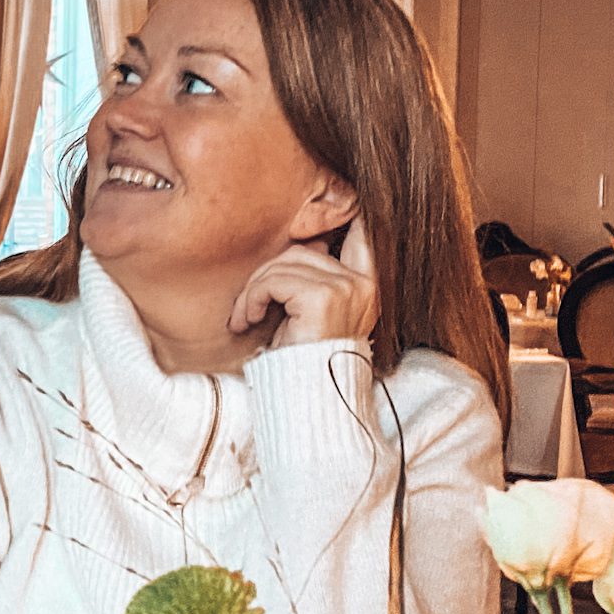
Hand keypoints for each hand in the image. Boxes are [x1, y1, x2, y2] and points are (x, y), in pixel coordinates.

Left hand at [230, 215, 378, 348]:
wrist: (308, 400)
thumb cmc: (303, 361)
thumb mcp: (311, 313)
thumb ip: (314, 277)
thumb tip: (298, 242)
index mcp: (367, 284)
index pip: (361, 230)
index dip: (337, 213)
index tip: (305, 220)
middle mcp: (364, 283)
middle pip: (302, 250)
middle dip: (266, 275)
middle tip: (247, 307)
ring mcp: (347, 288)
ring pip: (284, 263)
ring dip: (254, 290)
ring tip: (245, 317)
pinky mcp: (323, 298)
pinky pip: (274, 280)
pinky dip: (252, 298)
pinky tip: (248, 321)